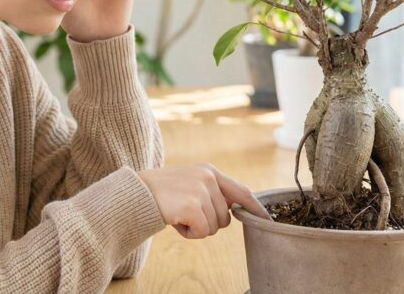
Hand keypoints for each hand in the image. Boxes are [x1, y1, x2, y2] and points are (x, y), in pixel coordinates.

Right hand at [138, 163, 268, 238]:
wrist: (136, 194)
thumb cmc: (163, 192)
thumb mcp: (190, 183)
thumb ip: (212, 191)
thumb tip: (235, 208)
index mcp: (209, 171)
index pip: (241, 191)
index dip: (255, 208)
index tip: (266, 219)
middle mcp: (207, 177)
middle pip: (225, 218)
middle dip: (207, 222)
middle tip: (185, 212)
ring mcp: (200, 191)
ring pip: (214, 227)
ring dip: (196, 227)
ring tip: (178, 213)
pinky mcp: (192, 206)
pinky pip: (201, 232)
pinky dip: (188, 233)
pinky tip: (175, 220)